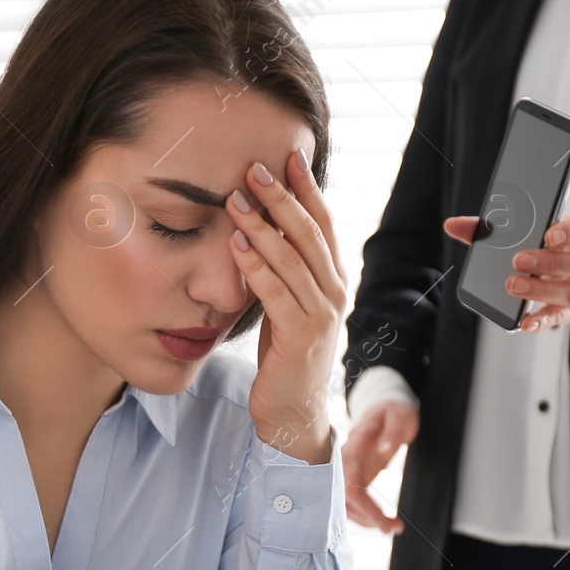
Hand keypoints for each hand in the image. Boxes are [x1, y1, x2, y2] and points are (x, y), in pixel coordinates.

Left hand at [227, 150, 347, 464]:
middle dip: (282, 197)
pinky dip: (255, 266)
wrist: (294, 411)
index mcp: (333, 280)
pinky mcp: (300, 337)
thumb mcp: (286, 304)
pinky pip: (276, 293)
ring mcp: (321, 315)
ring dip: (262, 226)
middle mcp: (334, 292)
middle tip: (254, 168)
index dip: (306, 189)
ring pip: (292, 259)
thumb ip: (282, 271)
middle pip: (309, 233)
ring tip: (236, 199)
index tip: (287, 157)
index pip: (323, 224)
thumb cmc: (285, 355)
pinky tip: (235, 245)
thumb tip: (260, 227)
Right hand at [342, 401, 417, 533]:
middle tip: (393, 529)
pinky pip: (349, 499)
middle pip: (344, 499)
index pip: (352, 484)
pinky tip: (379, 520)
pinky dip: (363, 513)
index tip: (388, 523)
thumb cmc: (392, 412)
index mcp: (354, 445)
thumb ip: (393, 432)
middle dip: (366, 518)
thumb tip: (384, 450)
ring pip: (343, 503)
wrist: (382, 407)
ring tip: (391, 526)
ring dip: (365, 519)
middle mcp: (344, 459)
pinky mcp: (351, 474)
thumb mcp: (399, 416)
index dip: (367, 508)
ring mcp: (345, 468)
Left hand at [444, 210, 569, 331]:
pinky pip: (559, 316)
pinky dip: (541, 320)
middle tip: (519, 260)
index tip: (549, 234)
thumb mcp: (539, 229)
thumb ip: (496, 227)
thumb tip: (454, 225)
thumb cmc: (557, 247)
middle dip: (551, 261)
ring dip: (541, 289)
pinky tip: (524, 323)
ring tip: (513, 285)